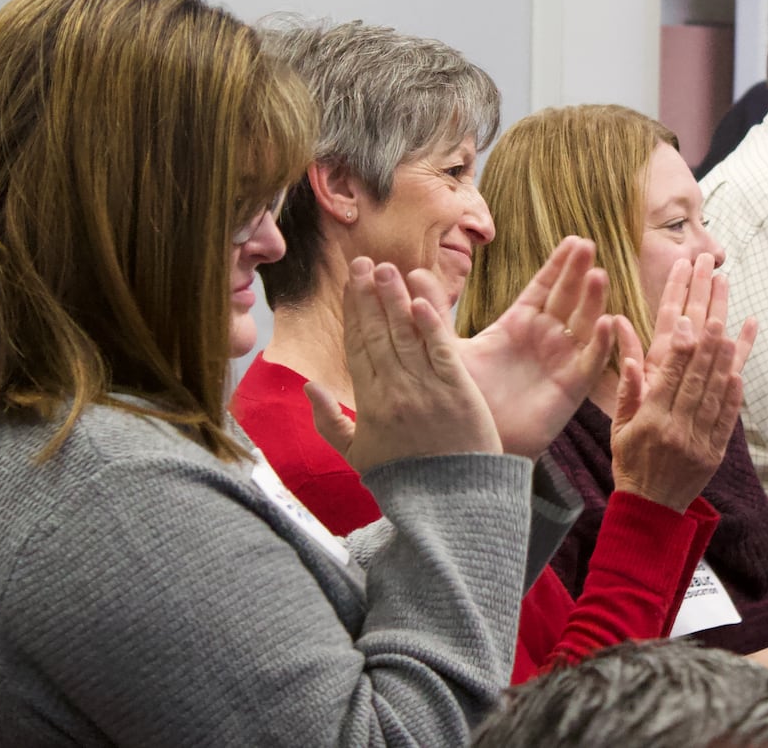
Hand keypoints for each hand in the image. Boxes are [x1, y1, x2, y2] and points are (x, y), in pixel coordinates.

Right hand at [316, 258, 498, 471]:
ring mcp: (427, 390)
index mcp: (369, 404)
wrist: (449, 506)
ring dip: (395, 299)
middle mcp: (395, 392)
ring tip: (387, 269)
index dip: (354, 312)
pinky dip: (430, 325)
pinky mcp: (459, 391)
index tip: (351, 283)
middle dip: (369, 295)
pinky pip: (441, 351)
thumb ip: (330, 423)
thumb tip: (308, 389)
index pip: (358, 347)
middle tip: (364, 262)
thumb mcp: (357, 457)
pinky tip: (419, 299)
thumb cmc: (405, 482)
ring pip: (406, 336)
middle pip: (378, 334)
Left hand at [451, 237, 617, 458]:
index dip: (559, 265)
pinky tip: (606, 323)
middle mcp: (545, 338)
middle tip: (587, 245)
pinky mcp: (571, 387)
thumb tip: (413, 273)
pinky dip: (600, 344)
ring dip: (593, 300)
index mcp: (518, 325)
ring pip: (583, 324)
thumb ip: (434, 312)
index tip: (573, 240)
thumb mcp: (447, 348)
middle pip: (568, 298)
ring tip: (597, 275)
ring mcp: (561, 361)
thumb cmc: (464, 397)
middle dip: (578, 272)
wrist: (474, 445)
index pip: (544, 288)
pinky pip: (590, 362)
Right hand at [609, 256, 756, 512]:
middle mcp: (677, 428)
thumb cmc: (629, 463)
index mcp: (650, 420)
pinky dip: (735, 391)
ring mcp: (699, 440)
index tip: (689, 319)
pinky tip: (740, 368)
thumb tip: (630, 357)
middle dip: (708, 340)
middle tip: (716, 311)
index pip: (669, 376)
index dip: (682, 346)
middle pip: (697, 377)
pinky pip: (728, 417)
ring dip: (726, 358)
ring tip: (734, 327)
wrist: (650, 509)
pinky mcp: (715, 451)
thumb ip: (627, 391)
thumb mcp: (619, 428)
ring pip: (716, 392)